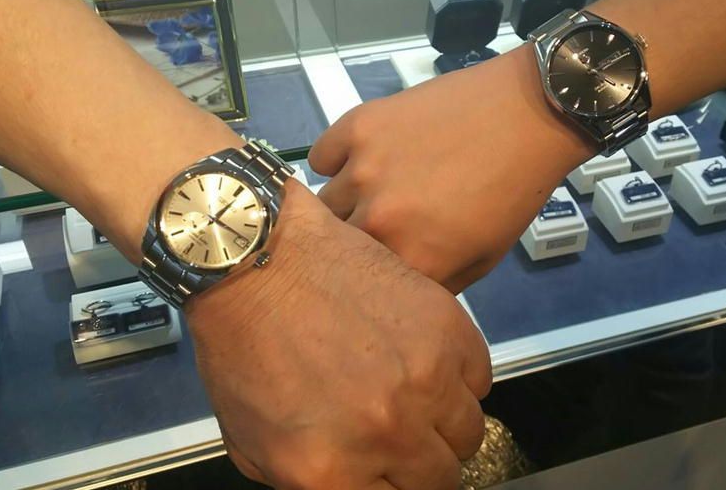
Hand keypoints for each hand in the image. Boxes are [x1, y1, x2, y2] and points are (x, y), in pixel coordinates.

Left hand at [187, 182, 491, 489]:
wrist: (257, 259)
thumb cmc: (245, 340)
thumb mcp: (251, 442)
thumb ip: (313, 483)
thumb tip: (360, 485)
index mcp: (331, 471)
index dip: (393, 485)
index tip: (391, 472)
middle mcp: (386, 432)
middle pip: (440, 477)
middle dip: (421, 462)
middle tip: (402, 435)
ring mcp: (425, 377)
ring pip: (469, 432)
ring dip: (445, 422)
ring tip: (416, 396)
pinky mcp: (446, 328)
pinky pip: (480, 377)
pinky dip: (459, 377)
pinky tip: (427, 362)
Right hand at [309, 46, 591, 291]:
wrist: (525, 116)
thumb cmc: (510, 191)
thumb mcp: (482, 259)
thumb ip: (431, 285)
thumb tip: (394, 291)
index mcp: (409, 258)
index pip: (361, 283)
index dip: (369, 273)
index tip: (379, 258)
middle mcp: (376, 220)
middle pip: (333, 245)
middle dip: (353, 239)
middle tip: (380, 220)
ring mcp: (361, 170)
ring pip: (323, 202)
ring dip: (344, 201)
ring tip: (377, 185)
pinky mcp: (356, 126)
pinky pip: (321, 158)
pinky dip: (336, 160)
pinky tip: (364, 156)